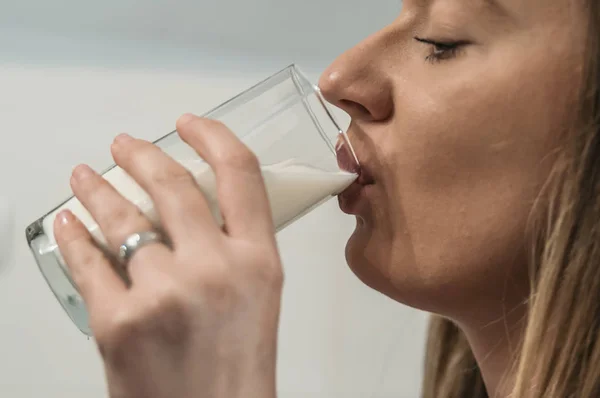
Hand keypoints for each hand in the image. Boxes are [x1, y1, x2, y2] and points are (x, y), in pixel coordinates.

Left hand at [54, 114, 282, 397]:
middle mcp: (214, 269)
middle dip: (142, 154)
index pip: (240, 174)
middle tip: (125, 145)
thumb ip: (236, 249)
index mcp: (259, 262)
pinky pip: (88, 263)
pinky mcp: (118, 322)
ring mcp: (163, 293)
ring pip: (122, 216)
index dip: (213, 137)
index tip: (191, 125)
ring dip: (98, 189)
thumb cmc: (238, 371)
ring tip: (86, 176)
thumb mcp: (259, 298)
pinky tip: (70, 224)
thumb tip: (196, 208)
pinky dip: (74, 238)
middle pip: (172, 184)